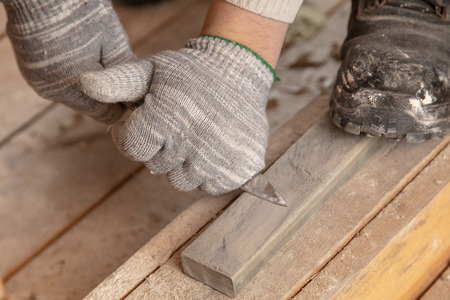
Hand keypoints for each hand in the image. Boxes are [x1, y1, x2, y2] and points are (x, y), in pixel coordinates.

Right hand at [2, 0, 134, 122]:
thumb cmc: (81, 11)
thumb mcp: (112, 41)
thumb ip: (124, 72)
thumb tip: (137, 95)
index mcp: (76, 87)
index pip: (107, 114)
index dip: (121, 104)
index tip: (131, 91)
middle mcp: (53, 91)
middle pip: (89, 105)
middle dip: (103, 93)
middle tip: (110, 65)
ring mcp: (38, 81)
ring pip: (72, 94)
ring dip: (85, 82)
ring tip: (90, 53)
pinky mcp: (30, 71)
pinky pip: (56, 81)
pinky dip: (67, 72)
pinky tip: (72, 51)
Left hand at [79, 36, 274, 193]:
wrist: (239, 71)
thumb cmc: (191, 72)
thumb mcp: (152, 70)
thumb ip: (118, 82)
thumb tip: (83, 83)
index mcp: (164, 119)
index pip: (132, 149)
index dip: (136, 135)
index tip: (150, 122)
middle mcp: (189, 145)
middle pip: (158, 167)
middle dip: (163, 148)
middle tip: (181, 124)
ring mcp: (216, 160)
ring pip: (184, 181)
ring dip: (187, 164)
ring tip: (200, 136)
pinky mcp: (239, 170)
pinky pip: (211, 186)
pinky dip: (211, 173)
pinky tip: (216, 148)